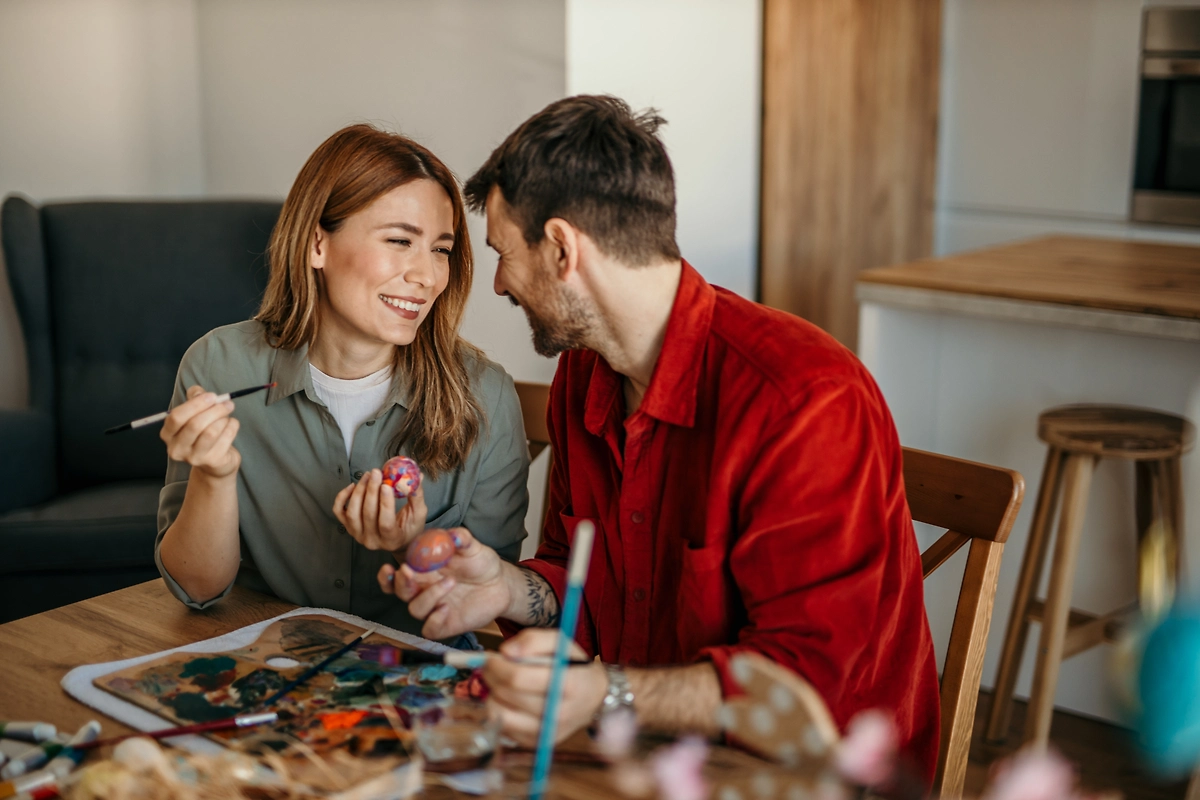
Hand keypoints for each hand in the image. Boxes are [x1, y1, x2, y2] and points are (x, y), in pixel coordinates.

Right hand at [160, 385, 240, 478]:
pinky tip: (232, 425)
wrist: (215, 460)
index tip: (212, 396)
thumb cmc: (202, 431)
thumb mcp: (195, 413)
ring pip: (211, 432)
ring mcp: (194, 458)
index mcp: (168, 434)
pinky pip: (226, 438)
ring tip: (227, 417)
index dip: (195, 404)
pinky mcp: (212, 461)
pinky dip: (233, 427)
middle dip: (215, 410)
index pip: (176, 417)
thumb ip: (195, 397)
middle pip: (195, 425)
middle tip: (228, 404)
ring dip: (224, 419)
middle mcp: (177, 448)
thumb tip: (199, 392)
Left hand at [333, 468, 426, 552]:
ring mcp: (358, 535)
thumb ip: (417, 496)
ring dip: (359, 491)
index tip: (387, 485)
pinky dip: (342, 497)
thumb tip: (417, 475)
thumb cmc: (409, 528)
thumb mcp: (419, 514)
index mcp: (392, 540)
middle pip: (368, 515)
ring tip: (368, 476)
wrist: (396, 541)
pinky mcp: (348, 527)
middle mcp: (372, 540)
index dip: (385, 504)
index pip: (386, 523)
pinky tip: (352, 486)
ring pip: (353, 513)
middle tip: (376, 473)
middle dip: (371, 491)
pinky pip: (339, 511)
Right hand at [376, 527, 513, 639]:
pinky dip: (433, 620)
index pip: (396, 575)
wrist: (501, 583)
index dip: (387, 575)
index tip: (389, 567)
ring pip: (415, 608)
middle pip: (400, 592)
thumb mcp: (472, 547)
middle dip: (401, 583)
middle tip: (409, 571)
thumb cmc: (480, 563)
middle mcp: (424, 589)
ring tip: (450, 582)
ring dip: (428, 595)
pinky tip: (445, 608)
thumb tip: (452, 535)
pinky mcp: (445, 624)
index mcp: (423, 570)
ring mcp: (433, 608)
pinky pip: (430, 629)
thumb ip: (461, 538)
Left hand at [482, 628, 606, 747]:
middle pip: (507, 695)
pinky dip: (501, 711)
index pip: (518, 677)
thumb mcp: (561, 643)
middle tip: (491, 667)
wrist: (594, 698)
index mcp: (566, 685)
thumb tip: (506, 651)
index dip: (497, 665)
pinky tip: (510, 700)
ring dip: (493, 695)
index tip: (491, 657)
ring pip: (500, 715)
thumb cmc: (575, 667)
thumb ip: (534, 639)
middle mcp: (557, 713)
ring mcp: (546, 732)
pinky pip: (503, 728)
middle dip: (492, 677)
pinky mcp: (536, 743)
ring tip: (502, 684)